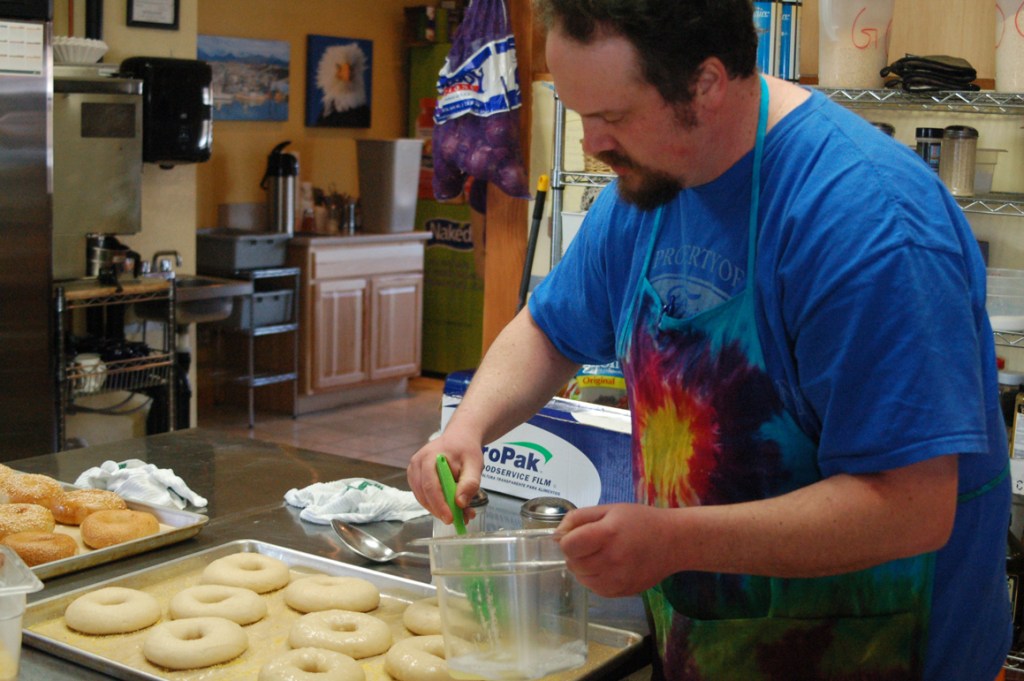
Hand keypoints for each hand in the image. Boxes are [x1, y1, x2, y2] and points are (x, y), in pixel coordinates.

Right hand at [407, 431, 483, 523]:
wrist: (459, 438)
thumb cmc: (466, 449)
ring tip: (459, 513)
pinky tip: (450, 505)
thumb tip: (460, 503)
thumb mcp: (475, 464)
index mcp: (430, 456)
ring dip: (439, 509)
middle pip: (424, 494)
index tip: (451, 518)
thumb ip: (469, 483)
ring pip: (422, 498)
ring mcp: (413, 470)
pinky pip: (423, 496)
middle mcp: (417, 463)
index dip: (439, 504)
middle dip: (441, 510)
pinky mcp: (415, 477)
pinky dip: (435, 504)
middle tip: (459, 519)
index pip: (430, 485)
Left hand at [558, 504, 677, 597]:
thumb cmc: (641, 521)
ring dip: (583, 567)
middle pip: (573, 563)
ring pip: (581, 578)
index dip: (567, 539)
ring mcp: (616, 580)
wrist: (674, 542)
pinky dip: (593, 578)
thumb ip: (579, 518)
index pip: (569, 545)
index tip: (577, 534)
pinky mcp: (621, 593)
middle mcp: (611, 560)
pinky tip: (607, 566)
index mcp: (607, 534)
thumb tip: (556, 535)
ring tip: (599, 554)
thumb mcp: (610, 509)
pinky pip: (594, 588)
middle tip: (590, 543)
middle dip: (575, 553)